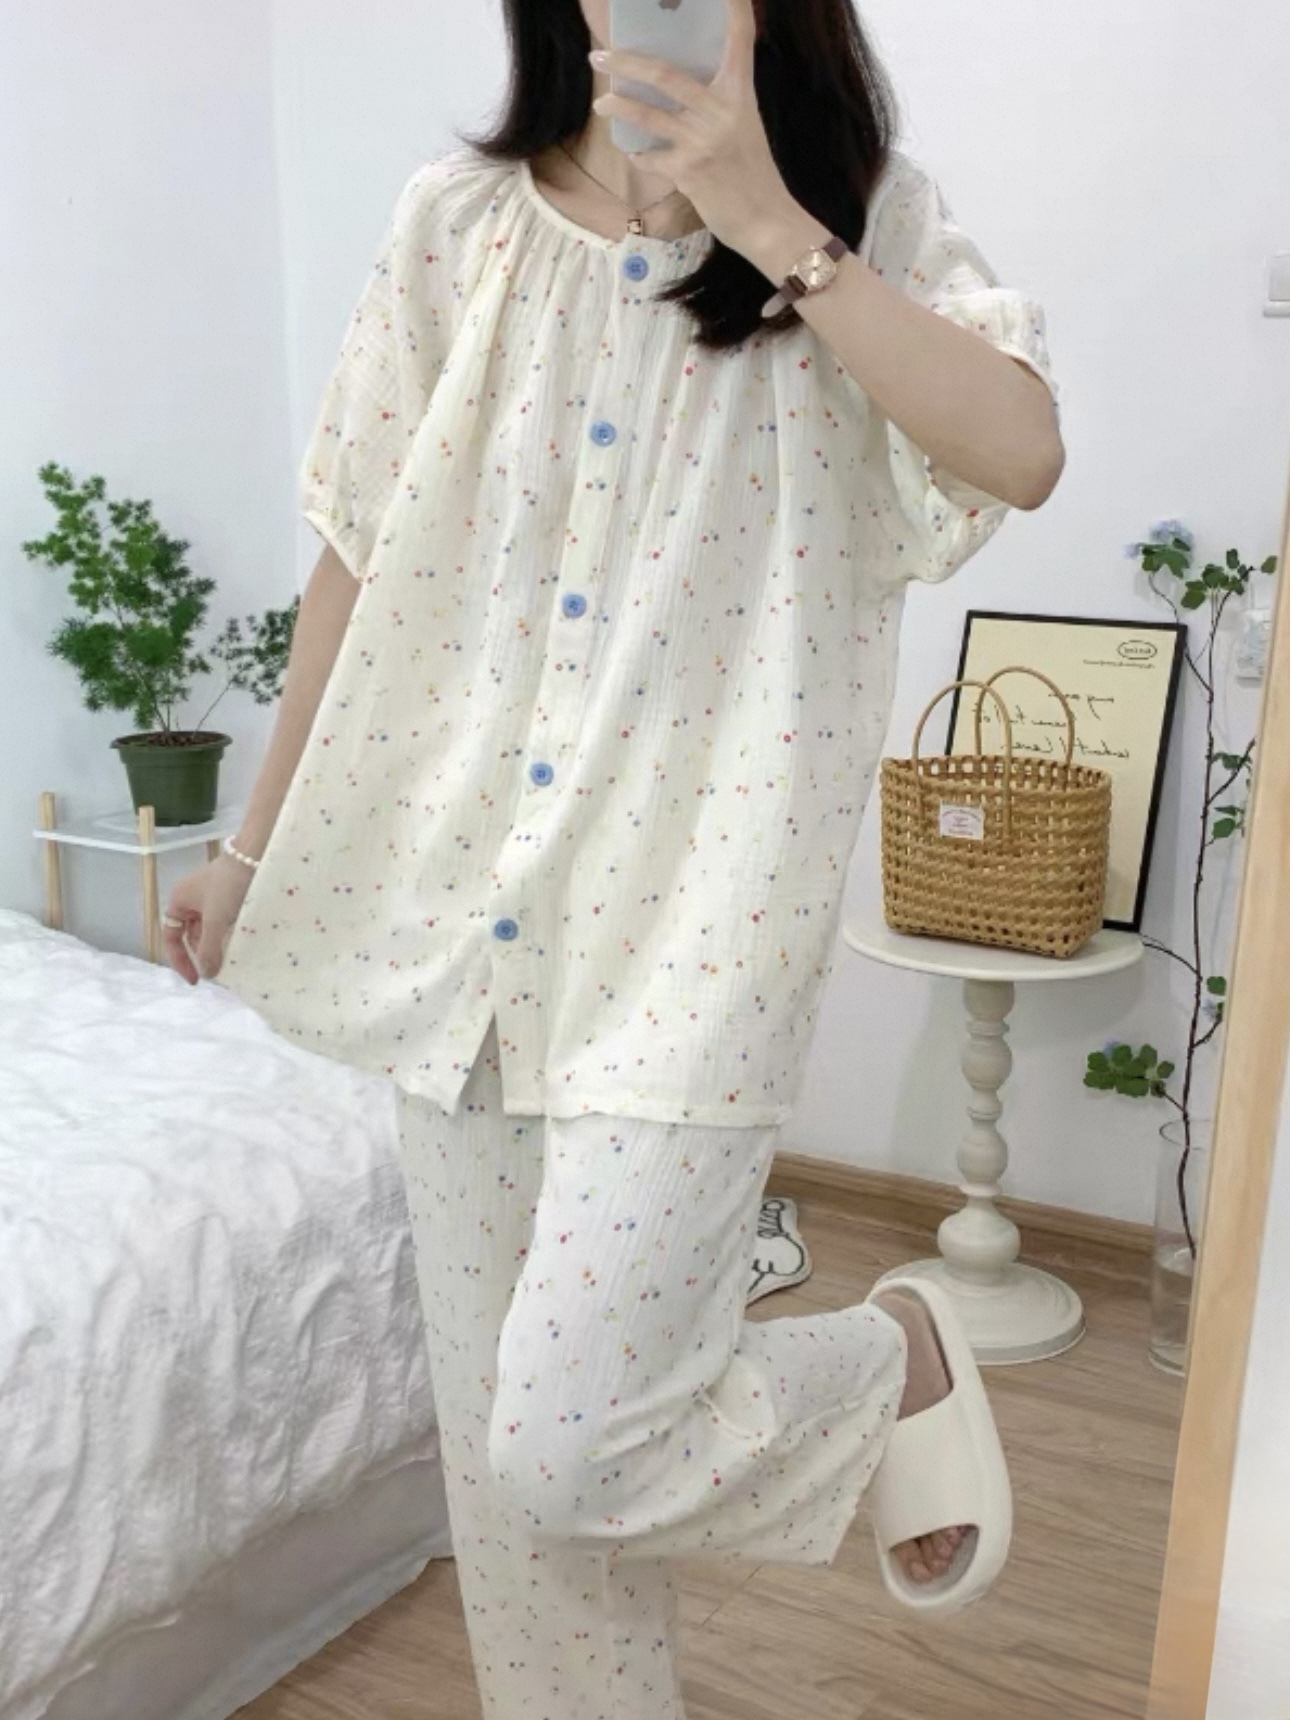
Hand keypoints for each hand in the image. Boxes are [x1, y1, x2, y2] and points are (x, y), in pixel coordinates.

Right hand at [162, 855, 252, 984]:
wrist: (255, 854)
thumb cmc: (228, 885)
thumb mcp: (215, 921)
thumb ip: (209, 949)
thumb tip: (207, 974)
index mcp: (178, 900)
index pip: (171, 937)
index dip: (180, 960)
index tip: (196, 979)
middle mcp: (191, 898)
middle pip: (191, 935)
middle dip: (202, 953)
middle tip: (218, 971)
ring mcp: (210, 895)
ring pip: (209, 929)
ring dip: (217, 944)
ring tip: (231, 960)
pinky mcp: (229, 894)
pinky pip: (224, 921)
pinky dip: (229, 934)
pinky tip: (240, 943)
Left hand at [589, 0, 796, 256]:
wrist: (766, 220)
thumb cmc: (753, 173)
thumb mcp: (744, 126)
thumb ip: (717, 103)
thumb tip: (678, 87)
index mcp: (741, 93)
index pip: (741, 38)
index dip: (735, 7)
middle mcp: (722, 111)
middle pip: (665, 75)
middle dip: (626, 63)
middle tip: (600, 54)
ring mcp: (702, 141)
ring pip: (648, 115)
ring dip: (618, 106)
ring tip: (600, 103)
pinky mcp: (688, 171)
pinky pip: (651, 157)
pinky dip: (640, 156)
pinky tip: (636, 154)